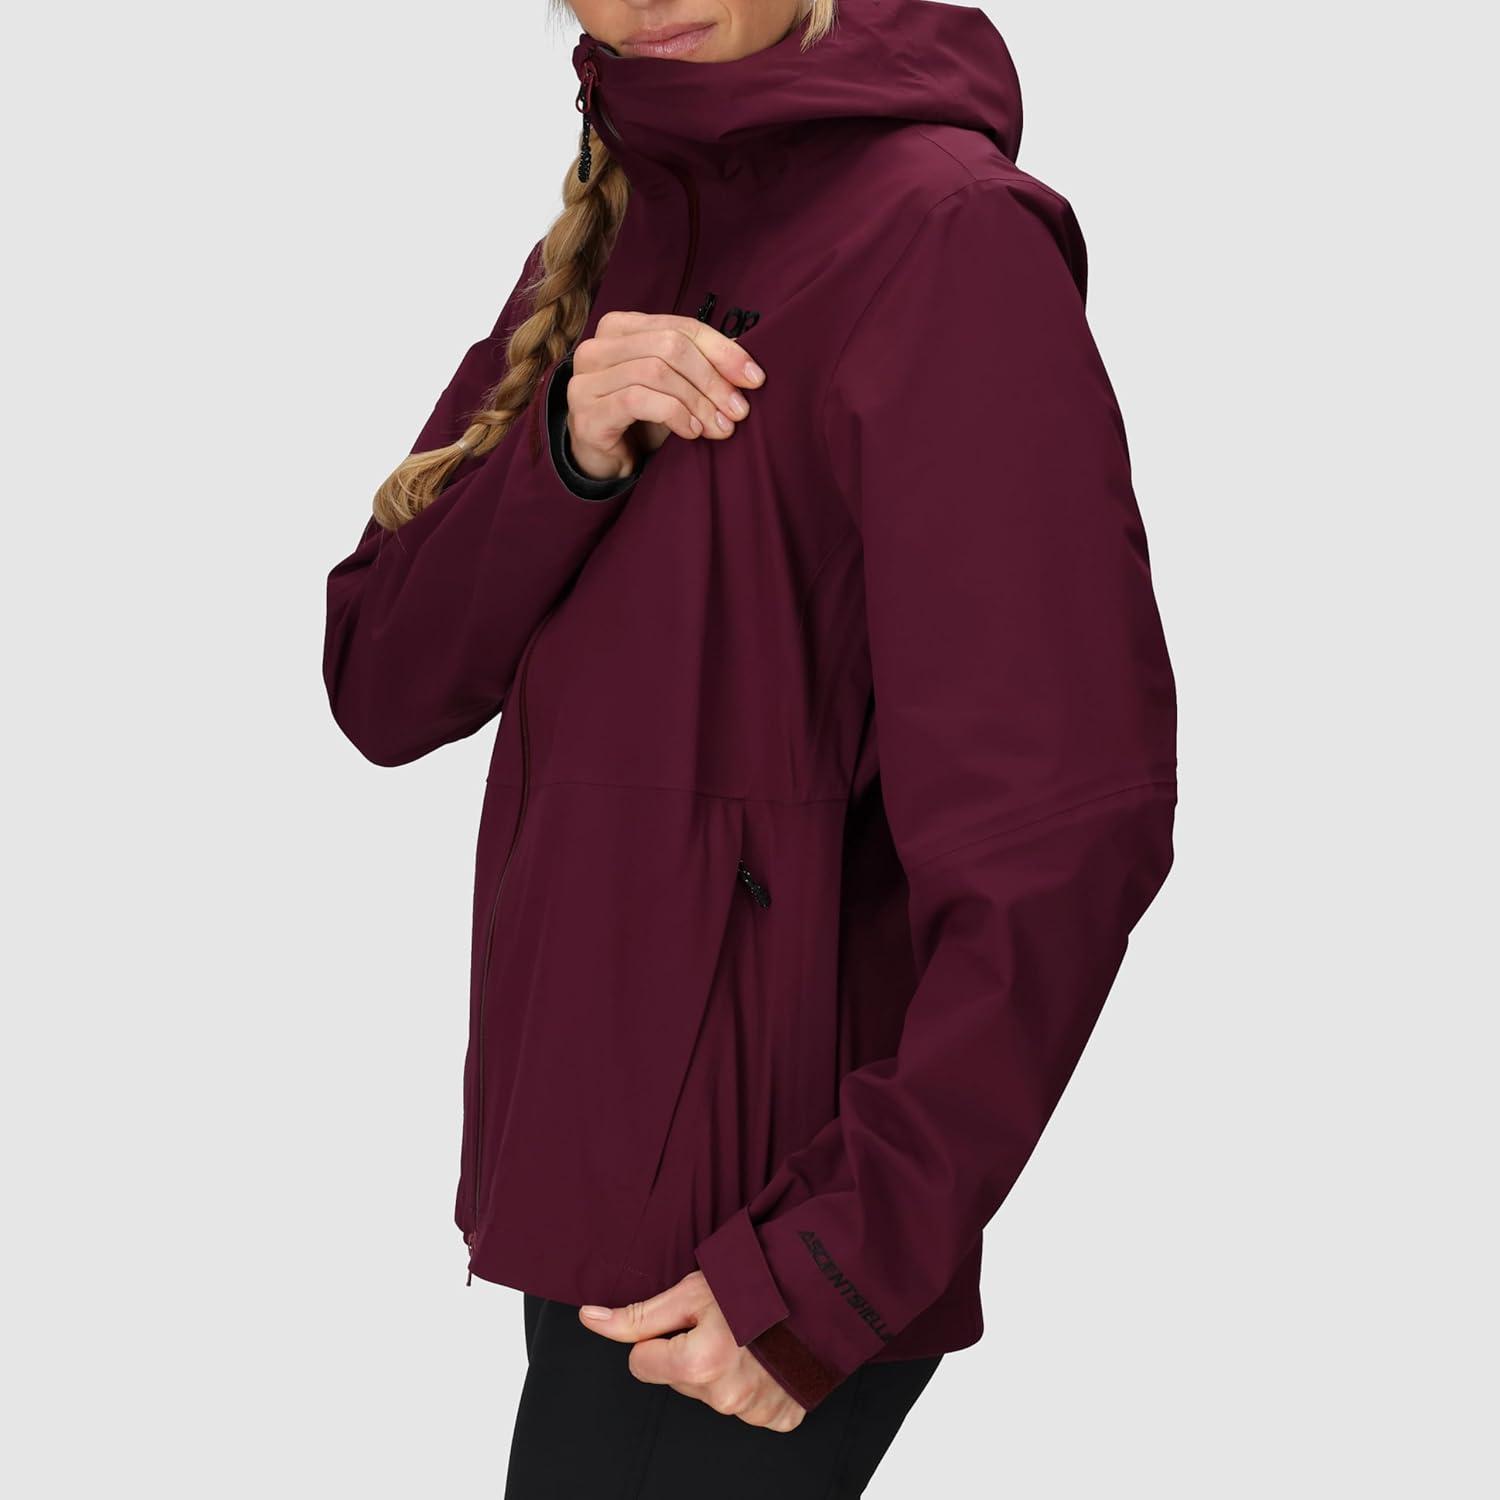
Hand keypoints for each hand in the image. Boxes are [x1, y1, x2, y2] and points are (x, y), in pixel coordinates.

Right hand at [565, 310, 765, 480]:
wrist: (607, 461)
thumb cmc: (642, 420)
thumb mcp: (676, 387)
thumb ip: (701, 366)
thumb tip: (746, 360)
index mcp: (620, 328)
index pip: (681, 326)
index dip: (722, 350)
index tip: (754, 378)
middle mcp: (598, 347)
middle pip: (670, 346)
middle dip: (712, 379)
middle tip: (738, 410)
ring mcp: (587, 379)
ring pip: (656, 371)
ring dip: (697, 401)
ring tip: (720, 426)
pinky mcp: (588, 412)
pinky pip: (639, 401)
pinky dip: (674, 414)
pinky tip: (692, 431)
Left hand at [577, 1268, 806, 1431]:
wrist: (823, 1290)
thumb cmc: (757, 1284)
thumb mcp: (691, 1290)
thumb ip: (638, 1316)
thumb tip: (590, 1320)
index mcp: (697, 1365)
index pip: (642, 1363)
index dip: (659, 1337)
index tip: (688, 1319)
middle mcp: (724, 1398)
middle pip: (678, 1381)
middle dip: (690, 1352)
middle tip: (723, 1322)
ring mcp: (755, 1413)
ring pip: (711, 1394)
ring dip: (721, 1370)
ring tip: (748, 1336)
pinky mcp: (780, 1419)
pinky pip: (747, 1407)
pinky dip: (752, 1384)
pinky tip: (766, 1357)